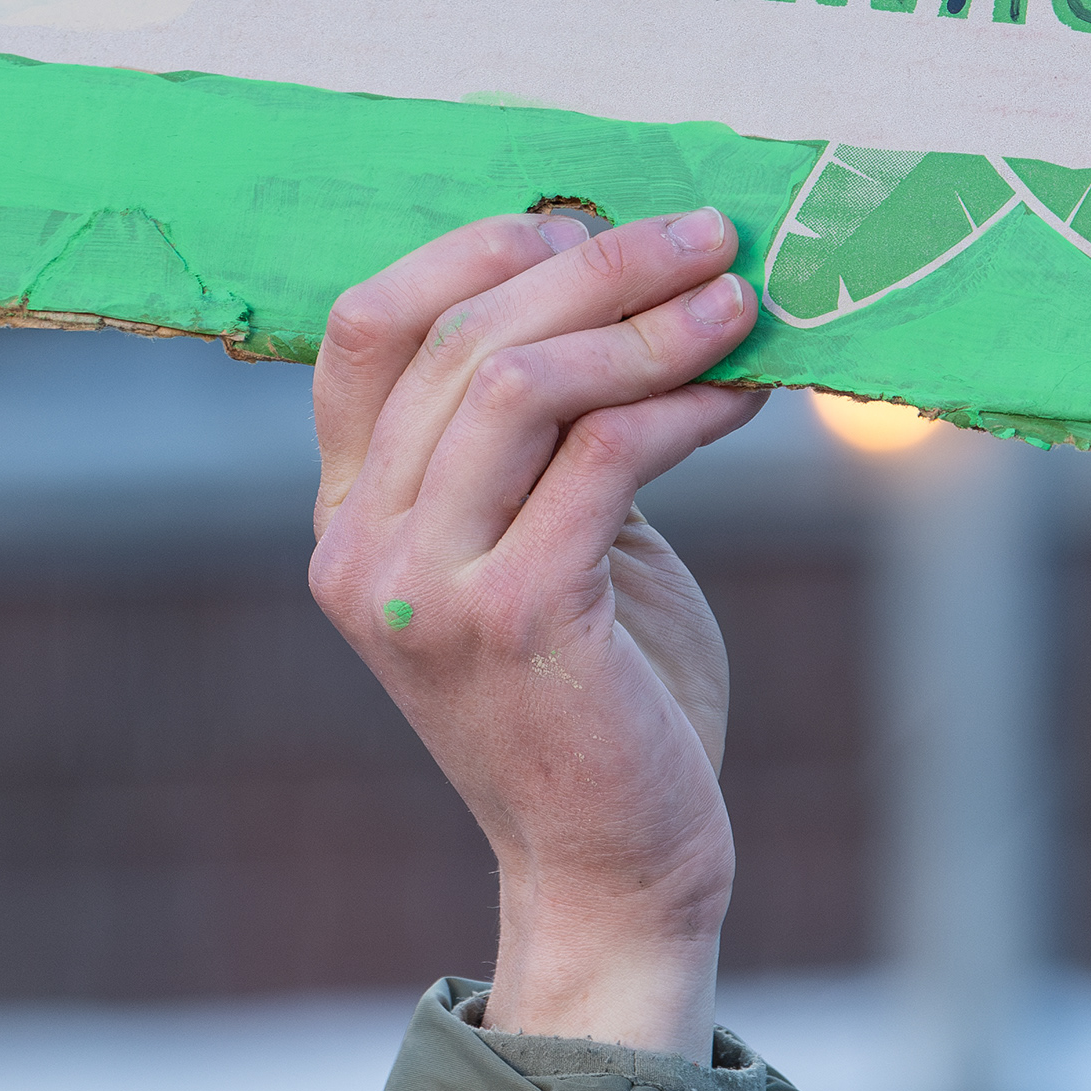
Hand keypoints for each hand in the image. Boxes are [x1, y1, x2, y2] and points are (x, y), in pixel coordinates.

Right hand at [309, 206, 766, 1060]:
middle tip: (707, 235)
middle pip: (463, 336)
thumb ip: (537, 437)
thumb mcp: (536, 543)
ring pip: (523, 382)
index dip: (469, 252)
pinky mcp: (517, 618)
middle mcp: (360, 546)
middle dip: (597, 264)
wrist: (610, 870)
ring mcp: (425, 586)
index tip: (580, 220)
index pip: (361, 329)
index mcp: (346, 517)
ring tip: (739, 299)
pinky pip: (602, 457)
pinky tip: (743, 393)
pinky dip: (683, 404)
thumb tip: (615, 276)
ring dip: (647, 322)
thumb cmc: (594, 697)